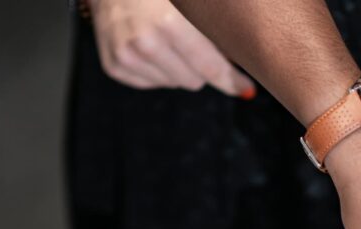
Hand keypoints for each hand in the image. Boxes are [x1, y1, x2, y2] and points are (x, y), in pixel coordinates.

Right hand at [90, 0, 253, 96]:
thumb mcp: (190, 1)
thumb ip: (211, 26)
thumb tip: (237, 59)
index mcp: (167, 23)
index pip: (209, 66)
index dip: (230, 79)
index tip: (246, 88)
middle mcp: (144, 43)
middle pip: (193, 81)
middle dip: (200, 67)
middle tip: (193, 44)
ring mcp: (126, 57)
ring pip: (173, 83)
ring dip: (177, 67)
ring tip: (166, 39)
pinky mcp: (114, 66)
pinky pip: (151, 83)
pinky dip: (157, 69)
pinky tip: (150, 46)